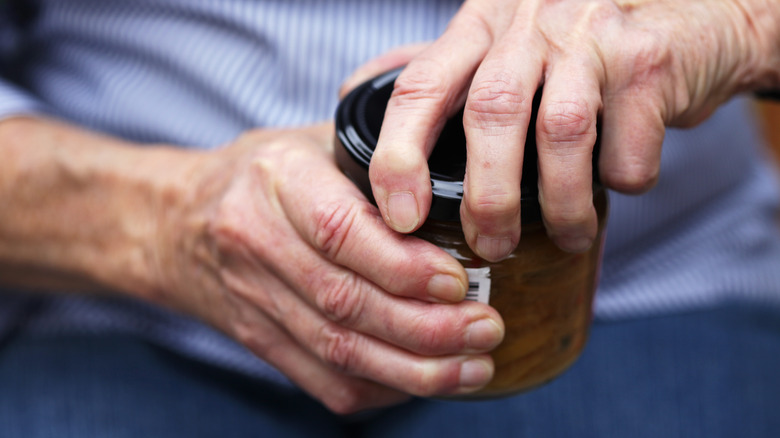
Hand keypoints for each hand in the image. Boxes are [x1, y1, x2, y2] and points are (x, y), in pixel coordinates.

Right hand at [151, 124, 504, 413]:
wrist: (173, 224)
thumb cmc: (260, 175)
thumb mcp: (311, 141)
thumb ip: (376, 156)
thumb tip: (463, 181)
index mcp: (276, 181)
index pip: (338, 231)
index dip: (402, 265)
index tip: (459, 281)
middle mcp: (257, 243)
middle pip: (344, 302)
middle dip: (425, 327)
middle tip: (487, 329)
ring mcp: (253, 300)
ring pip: (338, 351)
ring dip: (413, 369)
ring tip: (473, 367)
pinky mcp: (259, 341)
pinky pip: (322, 380)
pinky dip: (380, 389)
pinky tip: (424, 382)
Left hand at [368, 0, 779, 258]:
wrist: (684, 15)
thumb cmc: (574, 47)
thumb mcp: (499, 44)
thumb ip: (439, 70)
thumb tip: (357, 88)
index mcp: (479, 26)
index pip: (420, 85)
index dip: (398, 155)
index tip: (398, 218)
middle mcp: (528, 22)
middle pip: (490, 113)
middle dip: (486, 196)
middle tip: (491, 247)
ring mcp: (591, 36)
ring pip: (562, 132)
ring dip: (560, 203)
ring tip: (566, 236)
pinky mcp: (649, 60)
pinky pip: (629, 143)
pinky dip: (623, 180)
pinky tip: (619, 184)